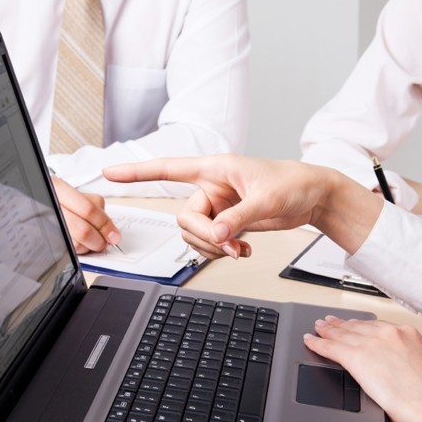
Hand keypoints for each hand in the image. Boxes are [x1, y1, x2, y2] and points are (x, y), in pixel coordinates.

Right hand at [51, 176, 120, 253]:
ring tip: (92, 241)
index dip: (105, 225)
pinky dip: (78, 250)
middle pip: (83, 230)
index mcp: (58, 189)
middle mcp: (50, 206)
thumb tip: (111, 231)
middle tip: (104, 242)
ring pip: (74, 244)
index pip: (88, 210)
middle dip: (99, 240)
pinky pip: (66, 250)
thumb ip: (97, 209)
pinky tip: (80, 243)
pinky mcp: (45, 239)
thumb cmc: (62, 201)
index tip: (114, 234)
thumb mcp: (79, 195)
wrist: (40, 204)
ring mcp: (46, 223)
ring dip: (89, 247)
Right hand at [104, 155, 381, 258]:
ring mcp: (218, 207)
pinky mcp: (227, 223)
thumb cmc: (293, 183)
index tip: (110, 172)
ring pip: (194, 234)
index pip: (168, 168)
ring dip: (214, 248)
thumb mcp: (265, 200)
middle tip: (229, 243)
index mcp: (214, 169)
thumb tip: (216, 237)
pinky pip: (210, 243)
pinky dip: (222, 252)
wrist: (312, 197)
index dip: (137, 172)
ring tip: (240, 249)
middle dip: (204, 236)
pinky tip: (243, 251)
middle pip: (184, 217)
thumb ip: (237, 219)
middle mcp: (211, 188)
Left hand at [303, 316, 421, 421]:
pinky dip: (317, 344)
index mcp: (405, 332)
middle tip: (328, 322)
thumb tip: (387, 363)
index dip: (357, 324)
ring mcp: (370, 343)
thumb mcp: (417, 362)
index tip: (349, 323)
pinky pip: (330, 347)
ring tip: (317, 328)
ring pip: (341, 334)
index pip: (373, 324)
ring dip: (326, 331)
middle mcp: (387, 332)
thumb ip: (399, 356)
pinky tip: (310, 341)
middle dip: (340, 325)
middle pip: (355, 327)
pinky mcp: (356, 357)